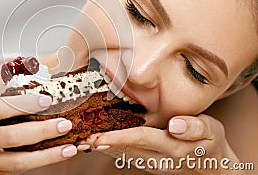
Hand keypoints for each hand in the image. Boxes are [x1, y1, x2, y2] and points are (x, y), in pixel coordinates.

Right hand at [0, 94, 76, 173]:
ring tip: (69, 148)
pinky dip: (34, 165)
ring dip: (47, 156)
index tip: (47, 99)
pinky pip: (12, 173)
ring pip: (17, 163)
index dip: (24, 103)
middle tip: (65, 124)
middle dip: (42, 131)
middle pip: (11, 137)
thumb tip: (32, 99)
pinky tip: (50, 158)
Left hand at [81, 114, 243, 173]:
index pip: (141, 139)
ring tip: (80, 140)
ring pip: (121, 154)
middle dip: (101, 143)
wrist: (213, 167)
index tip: (99, 136)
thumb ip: (194, 127)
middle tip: (78, 138)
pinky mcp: (147, 161)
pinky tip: (95, 141)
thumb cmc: (211, 144)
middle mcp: (158, 157)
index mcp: (172, 147)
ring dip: (101, 148)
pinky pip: (124, 155)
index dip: (119, 137)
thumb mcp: (212, 131)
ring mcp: (151, 162)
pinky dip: (108, 148)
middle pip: (125, 149)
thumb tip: (175, 125)